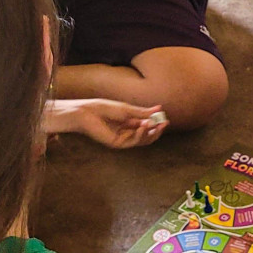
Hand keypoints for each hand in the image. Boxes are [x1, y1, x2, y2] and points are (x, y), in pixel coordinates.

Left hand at [44, 98, 166, 147]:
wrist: (88, 112)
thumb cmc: (104, 108)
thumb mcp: (128, 109)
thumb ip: (143, 112)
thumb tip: (159, 108)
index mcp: (129, 123)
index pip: (147, 126)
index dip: (156, 123)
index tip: (165, 118)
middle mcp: (127, 132)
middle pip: (146, 135)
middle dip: (156, 130)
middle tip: (164, 123)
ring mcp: (122, 139)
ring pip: (142, 140)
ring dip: (150, 132)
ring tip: (155, 124)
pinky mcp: (117, 143)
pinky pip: (133, 142)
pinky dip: (140, 135)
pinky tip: (143, 126)